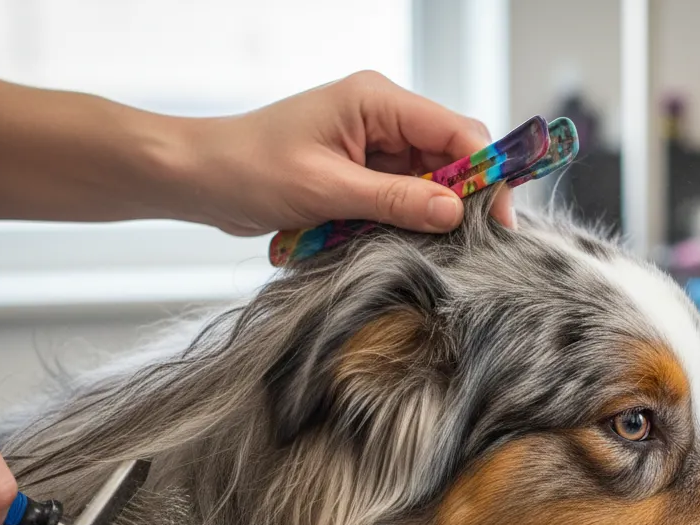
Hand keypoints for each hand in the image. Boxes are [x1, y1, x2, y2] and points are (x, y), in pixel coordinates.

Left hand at [177, 71, 515, 236]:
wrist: (200, 177)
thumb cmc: (251, 170)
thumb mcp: (328, 191)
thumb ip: (396, 201)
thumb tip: (455, 213)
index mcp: (377, 101)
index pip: (456, 130)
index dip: (486, 172)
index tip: (499, 219)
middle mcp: (382, 115)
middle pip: (450, 156)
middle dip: (462, 199)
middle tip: (472, 246)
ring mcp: (372, 142)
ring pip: (428, 181)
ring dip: (429, 215)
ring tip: (429, 250)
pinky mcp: (361, 169)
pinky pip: (401, 195)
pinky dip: (404, 220)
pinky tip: (399, 243)